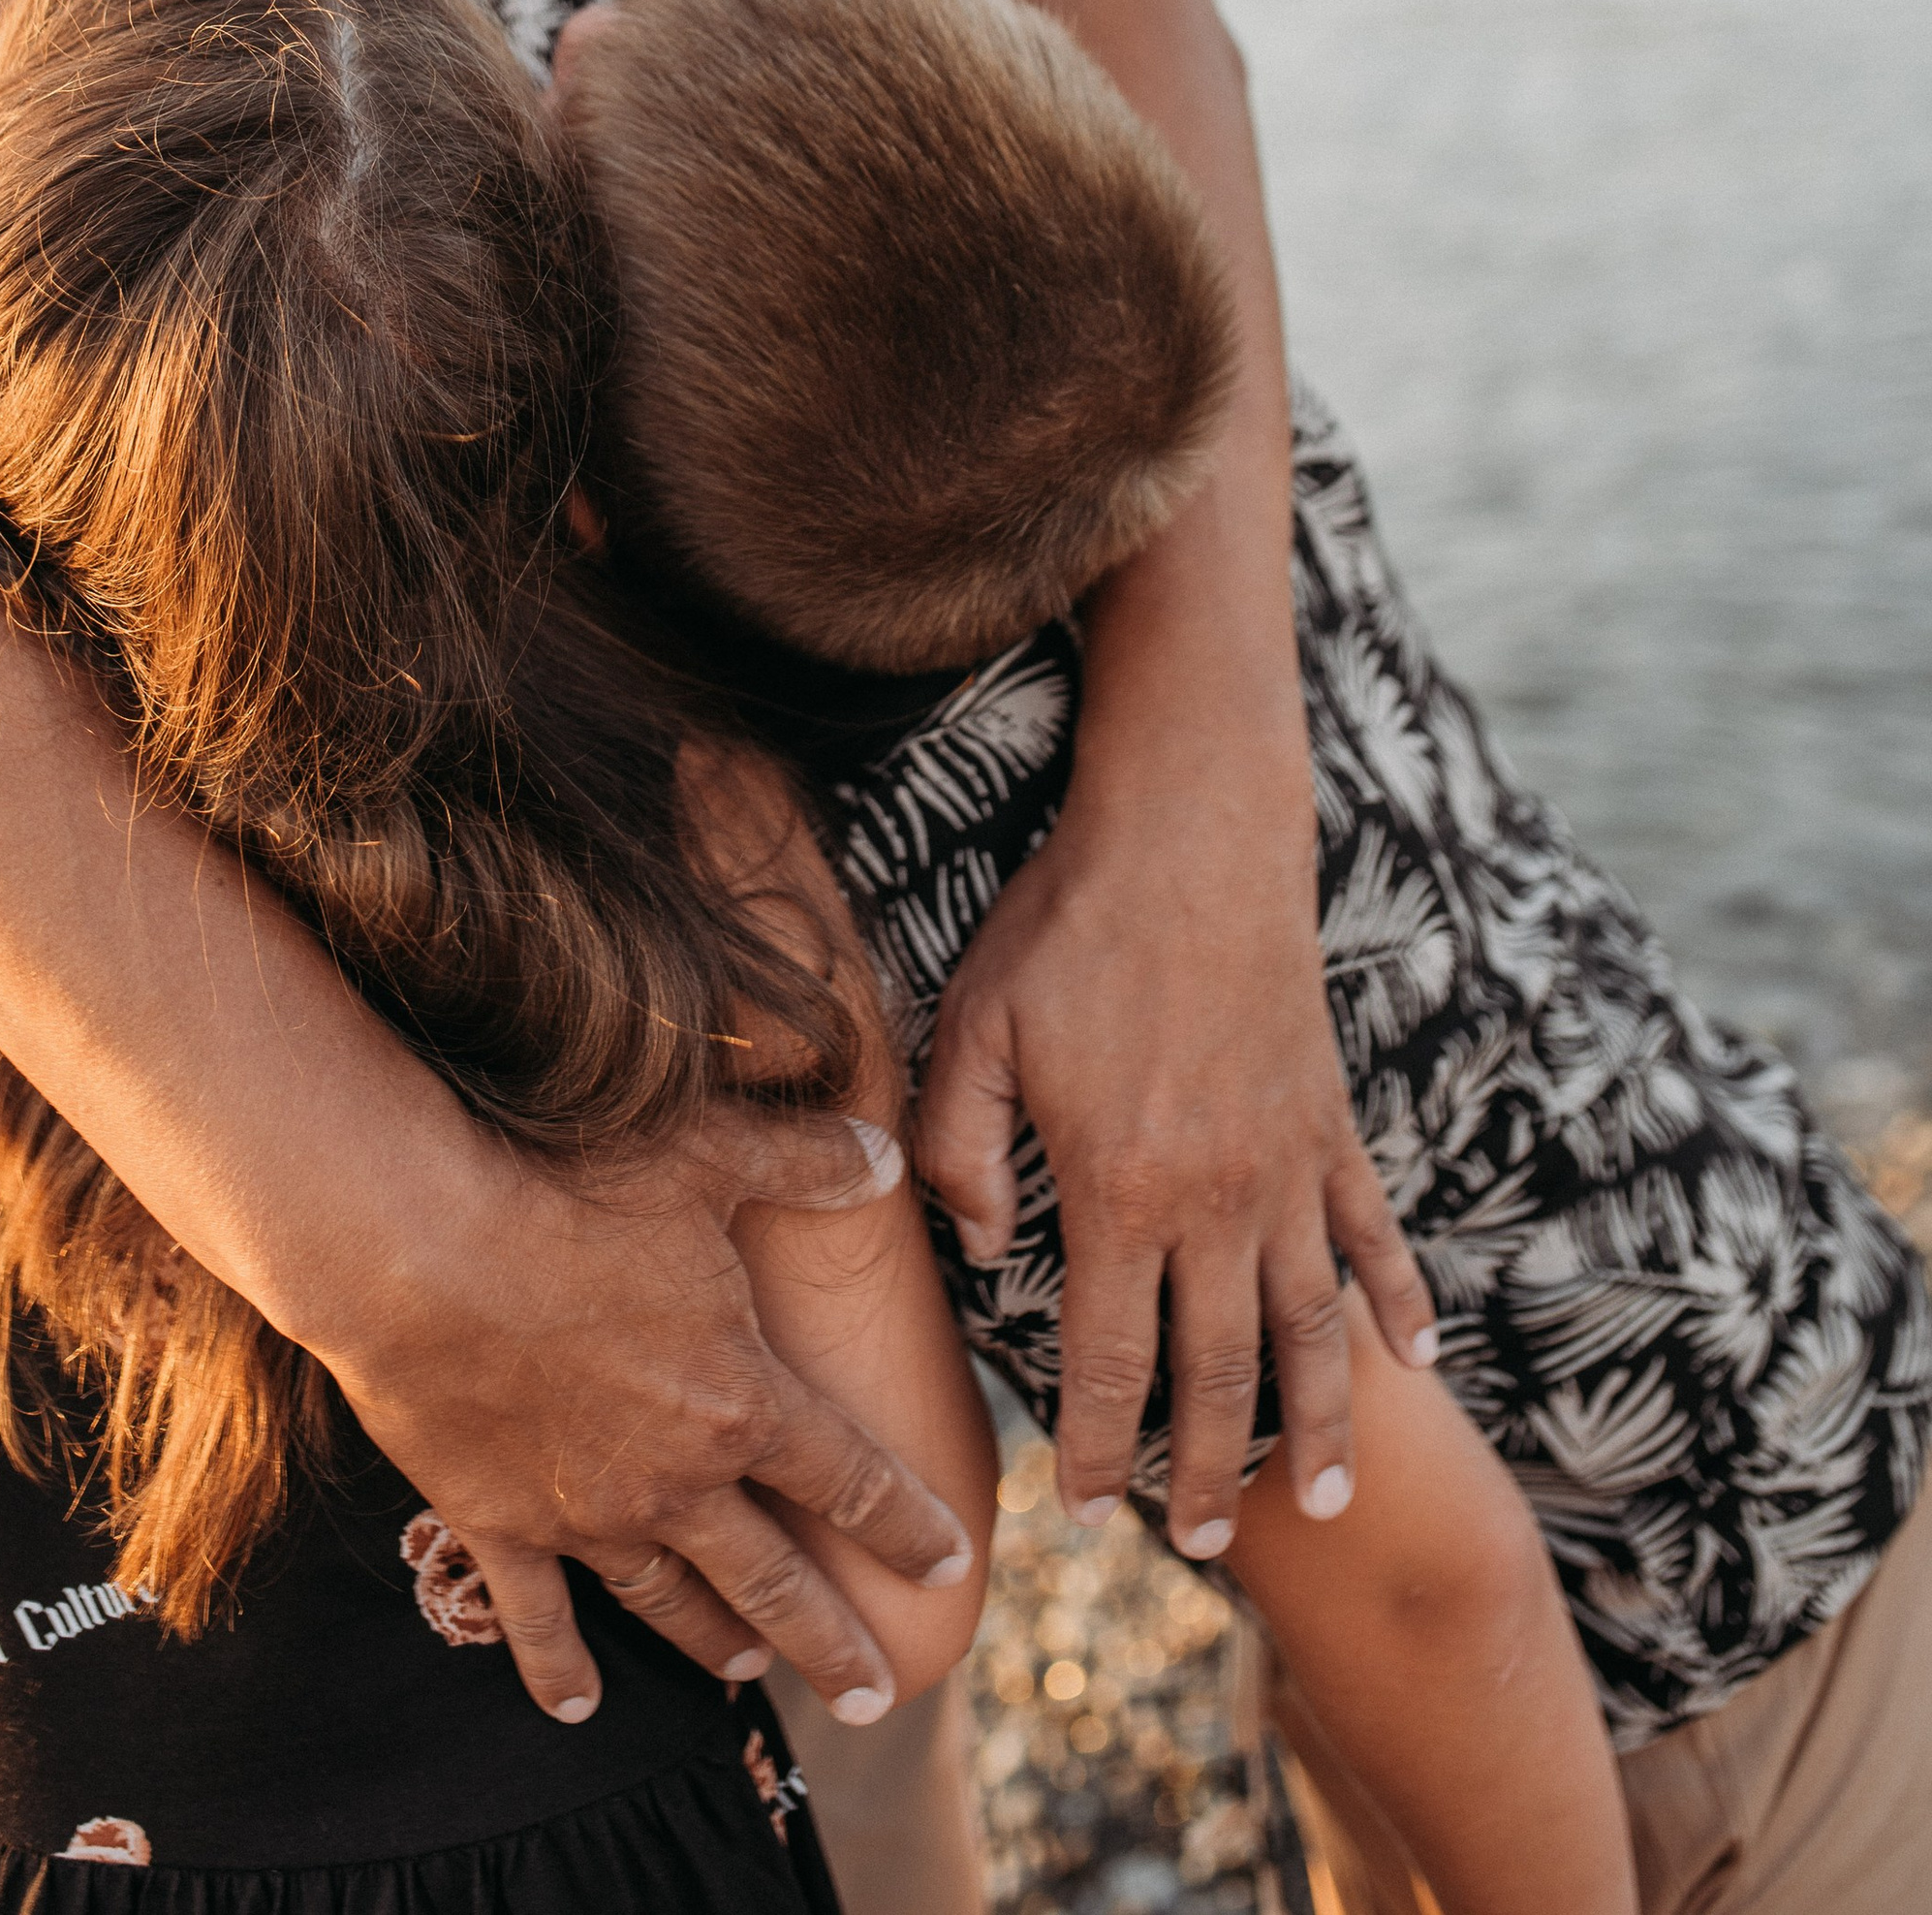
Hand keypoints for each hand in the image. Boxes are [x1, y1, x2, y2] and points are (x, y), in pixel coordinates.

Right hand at [319, 1107, 972, 1725]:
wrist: (421, 1244)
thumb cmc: (570, 1186)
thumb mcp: (706, 1152)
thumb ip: (804, 1160)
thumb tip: (889, 1156)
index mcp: (741, 1398)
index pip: (851, 1479)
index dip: (908, 1527)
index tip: (953, 1568)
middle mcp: (676, 1478)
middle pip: (774, 1580)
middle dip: (833, 1641)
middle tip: (877, 1700)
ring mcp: (586, 1513)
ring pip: (670, 1601)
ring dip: (715, 1642)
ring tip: (749, 1673)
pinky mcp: (501, 1524)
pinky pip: (539, 1619)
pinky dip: (559, 1667)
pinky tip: (577, 1710)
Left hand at [915, 578, 1436, 1560]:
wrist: (1190, 834)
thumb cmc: (1066, 924)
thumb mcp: (973, 1026)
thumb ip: (959, 1147)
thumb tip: (979, 1242)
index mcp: (1118, 1187)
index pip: (1105, 1355)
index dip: (1096, 1443)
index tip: (1084, 1507)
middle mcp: (1214, 1197)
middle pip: (1219, 1369)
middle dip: (1210, 1469)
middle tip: (1202, 1546)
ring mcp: (1284, 1163)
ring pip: (1310, 1324)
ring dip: (1321, 1420)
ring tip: (1327, 1503)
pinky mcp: (1328, 1120)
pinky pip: (1372, 1230)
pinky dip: (1398, 1298)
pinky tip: (1419, 1358)